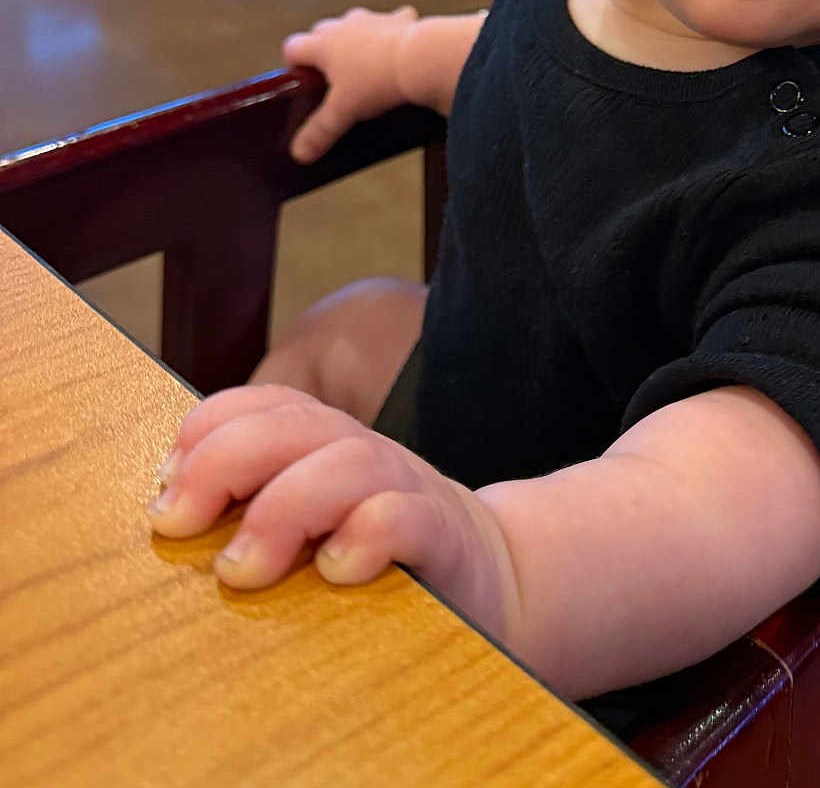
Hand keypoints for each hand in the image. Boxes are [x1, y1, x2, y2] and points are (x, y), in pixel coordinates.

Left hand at [148, 384, 510, 622]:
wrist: (494, 575)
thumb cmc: (381, 555)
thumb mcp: (316, 523)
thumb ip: (258, 509)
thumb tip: (164, 518)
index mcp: (328, 444)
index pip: (266, 405)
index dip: (207, 431)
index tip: (163, 486)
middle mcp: (365, 453)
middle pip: (295, 424)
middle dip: (225, 462)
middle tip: (176, 523)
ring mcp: (409, 488)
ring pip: (348, 463)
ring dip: (284, 508)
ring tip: (241, 569)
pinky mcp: (444, 535)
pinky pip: (405, 516)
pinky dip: (366, 534)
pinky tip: (336, 570)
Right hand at [283, 5, 418, 162]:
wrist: (422, 60)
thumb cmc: (378, 83)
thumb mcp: (345, 112)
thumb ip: (321, 131)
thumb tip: (300, 154)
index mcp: (324, 44)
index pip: (293, 47)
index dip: (294, 64)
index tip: (303, 81)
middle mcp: (345, 25)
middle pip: (322, 31)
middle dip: (323, 49)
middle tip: (335, 78)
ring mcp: (373, 19)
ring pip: (355, 21)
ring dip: (357, 37)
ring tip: (367, 62)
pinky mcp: (401, 19)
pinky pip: (394, 19)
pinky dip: (395, 30)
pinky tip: (401, 46)